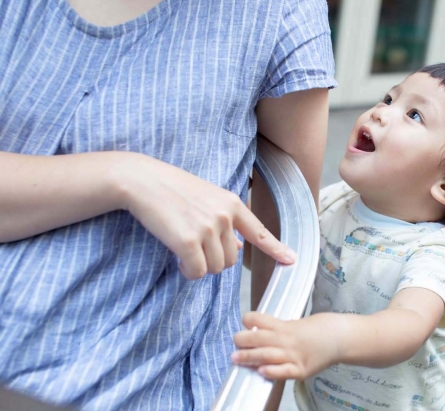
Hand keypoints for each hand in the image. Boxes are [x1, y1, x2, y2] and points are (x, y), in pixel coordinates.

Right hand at [116, 153, 295, 278]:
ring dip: (200, 267)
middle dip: (214, 261)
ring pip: (214, 268)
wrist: (144, 180)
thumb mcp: (207, 198)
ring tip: (185, 253)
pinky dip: (188, 272)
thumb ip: (224, 221)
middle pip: (231, 260)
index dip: (276, 248)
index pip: (259, 231)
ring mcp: (207, 228)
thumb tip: (236, 248)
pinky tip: (179, 261)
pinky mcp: (187, 241)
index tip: (291, 260)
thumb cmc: (173, 189)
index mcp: (232, 204)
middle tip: (196, 250)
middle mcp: (224, 216)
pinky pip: (196, 272)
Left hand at [232, 312, 339, 379]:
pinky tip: (261, 372)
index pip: (261, 319)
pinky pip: (284, 372)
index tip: (245, 322)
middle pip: (259, 338)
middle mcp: (287, 340)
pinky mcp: (301, 370)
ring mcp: (294, 355)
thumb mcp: (296, 324)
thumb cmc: (319, 329)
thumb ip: (278, 330)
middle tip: (235, 342)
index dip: (250, 319)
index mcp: (285, 326)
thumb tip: (258, 333)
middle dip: (243, 340)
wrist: (341, 338)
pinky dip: (272, 372)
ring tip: (235, 358)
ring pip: (267, 355)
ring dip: (249, 357)